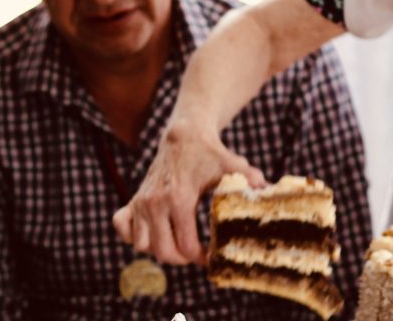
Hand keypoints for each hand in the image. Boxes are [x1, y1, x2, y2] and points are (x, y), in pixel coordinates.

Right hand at [112, 121, 264, 264]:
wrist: (185, 134)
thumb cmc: (211, 153)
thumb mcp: (233, 167)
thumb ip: (251, 181)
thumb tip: (270, 194)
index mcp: (179, 199)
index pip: (186, 246)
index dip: (202, 257)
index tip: (212, 255)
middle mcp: (154, 203)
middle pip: (163, 252)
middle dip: (182, 258)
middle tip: (198, 253)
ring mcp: (141, 202)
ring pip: (142, 245)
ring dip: (160, 248)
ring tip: (178, 242)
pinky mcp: (133, 198)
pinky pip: (122, 228)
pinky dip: (133, 235)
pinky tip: (153, 231)